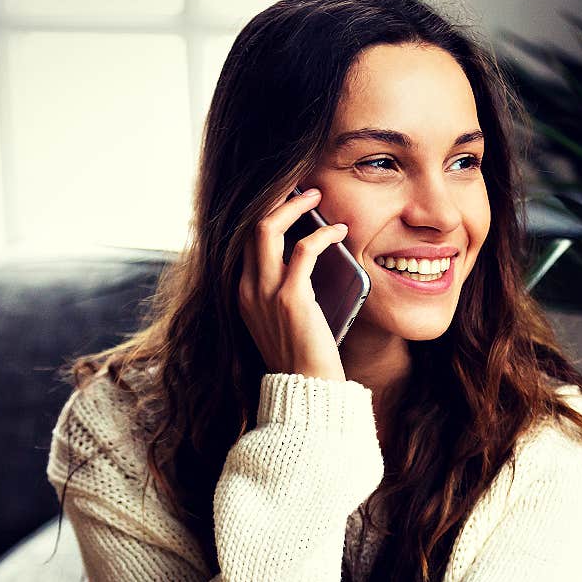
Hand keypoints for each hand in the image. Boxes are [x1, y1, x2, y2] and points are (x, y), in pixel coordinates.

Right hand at [238, 187, 348, 381]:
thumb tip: (306, 256)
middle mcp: (246, 289)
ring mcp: (265, 293)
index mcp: (242, 294)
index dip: (266, 213)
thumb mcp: (282, 320)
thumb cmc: (303, 357)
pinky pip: (304, 250)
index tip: (288, 199)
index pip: (244, 240)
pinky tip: (339, 231)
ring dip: (294, 205)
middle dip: (275, 198)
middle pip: (248, 225)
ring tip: (318, 196)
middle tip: (303, 188)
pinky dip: (323, 235)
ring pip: (267, 228)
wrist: (306, 392)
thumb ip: (283, 290)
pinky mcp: (291, 299)